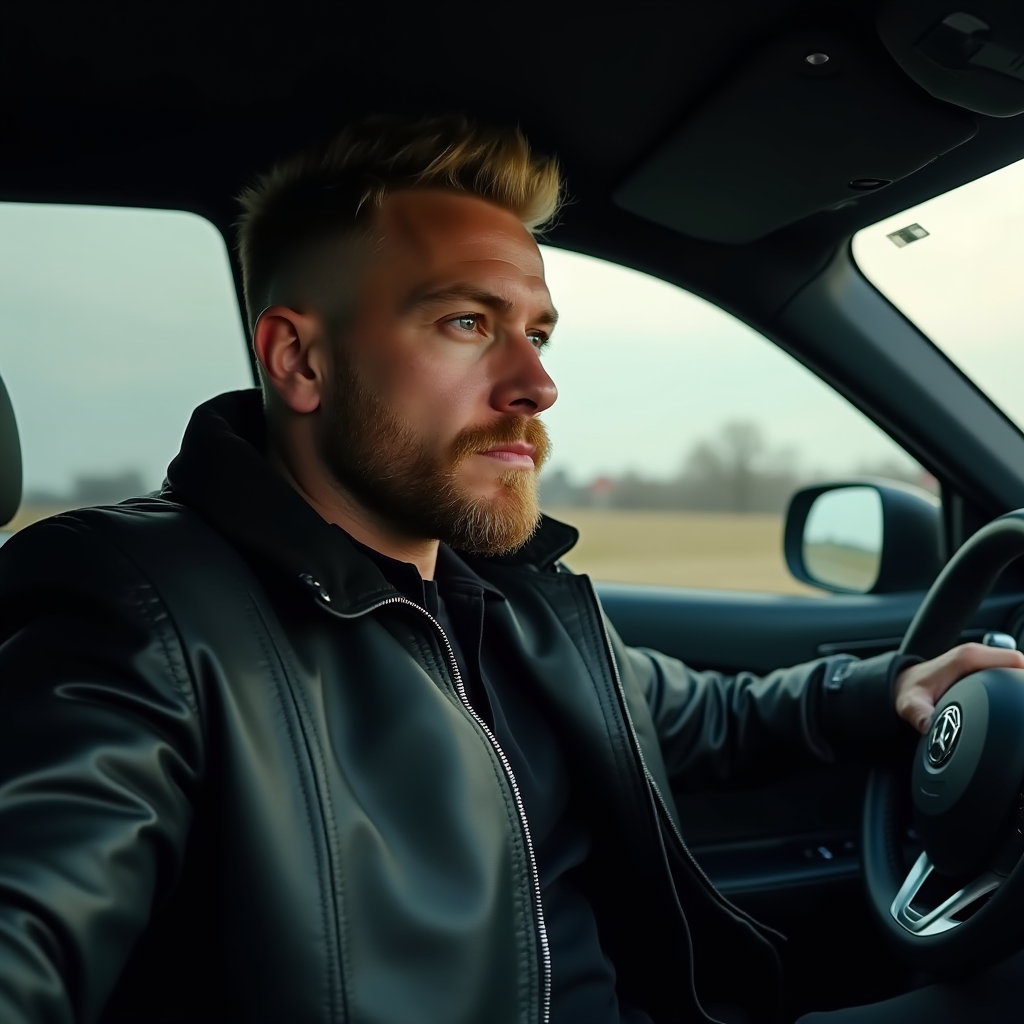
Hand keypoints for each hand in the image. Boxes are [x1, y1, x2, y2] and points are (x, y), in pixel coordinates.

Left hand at [895, 643, 1023, 733]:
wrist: (901, 684)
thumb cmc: (910, 691)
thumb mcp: (911, 704)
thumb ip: (919, 714)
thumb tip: (929, 726)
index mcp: (967, 658)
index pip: (1013, 659)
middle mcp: (975, 655)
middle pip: (1018, 663)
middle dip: (1023, 684)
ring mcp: (978, 660)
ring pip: (1013, 668)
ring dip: (1019, 683)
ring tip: (1021, 707)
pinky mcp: (979, 667)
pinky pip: (1005, 672)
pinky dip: (1013, 683)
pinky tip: (1014, 701)